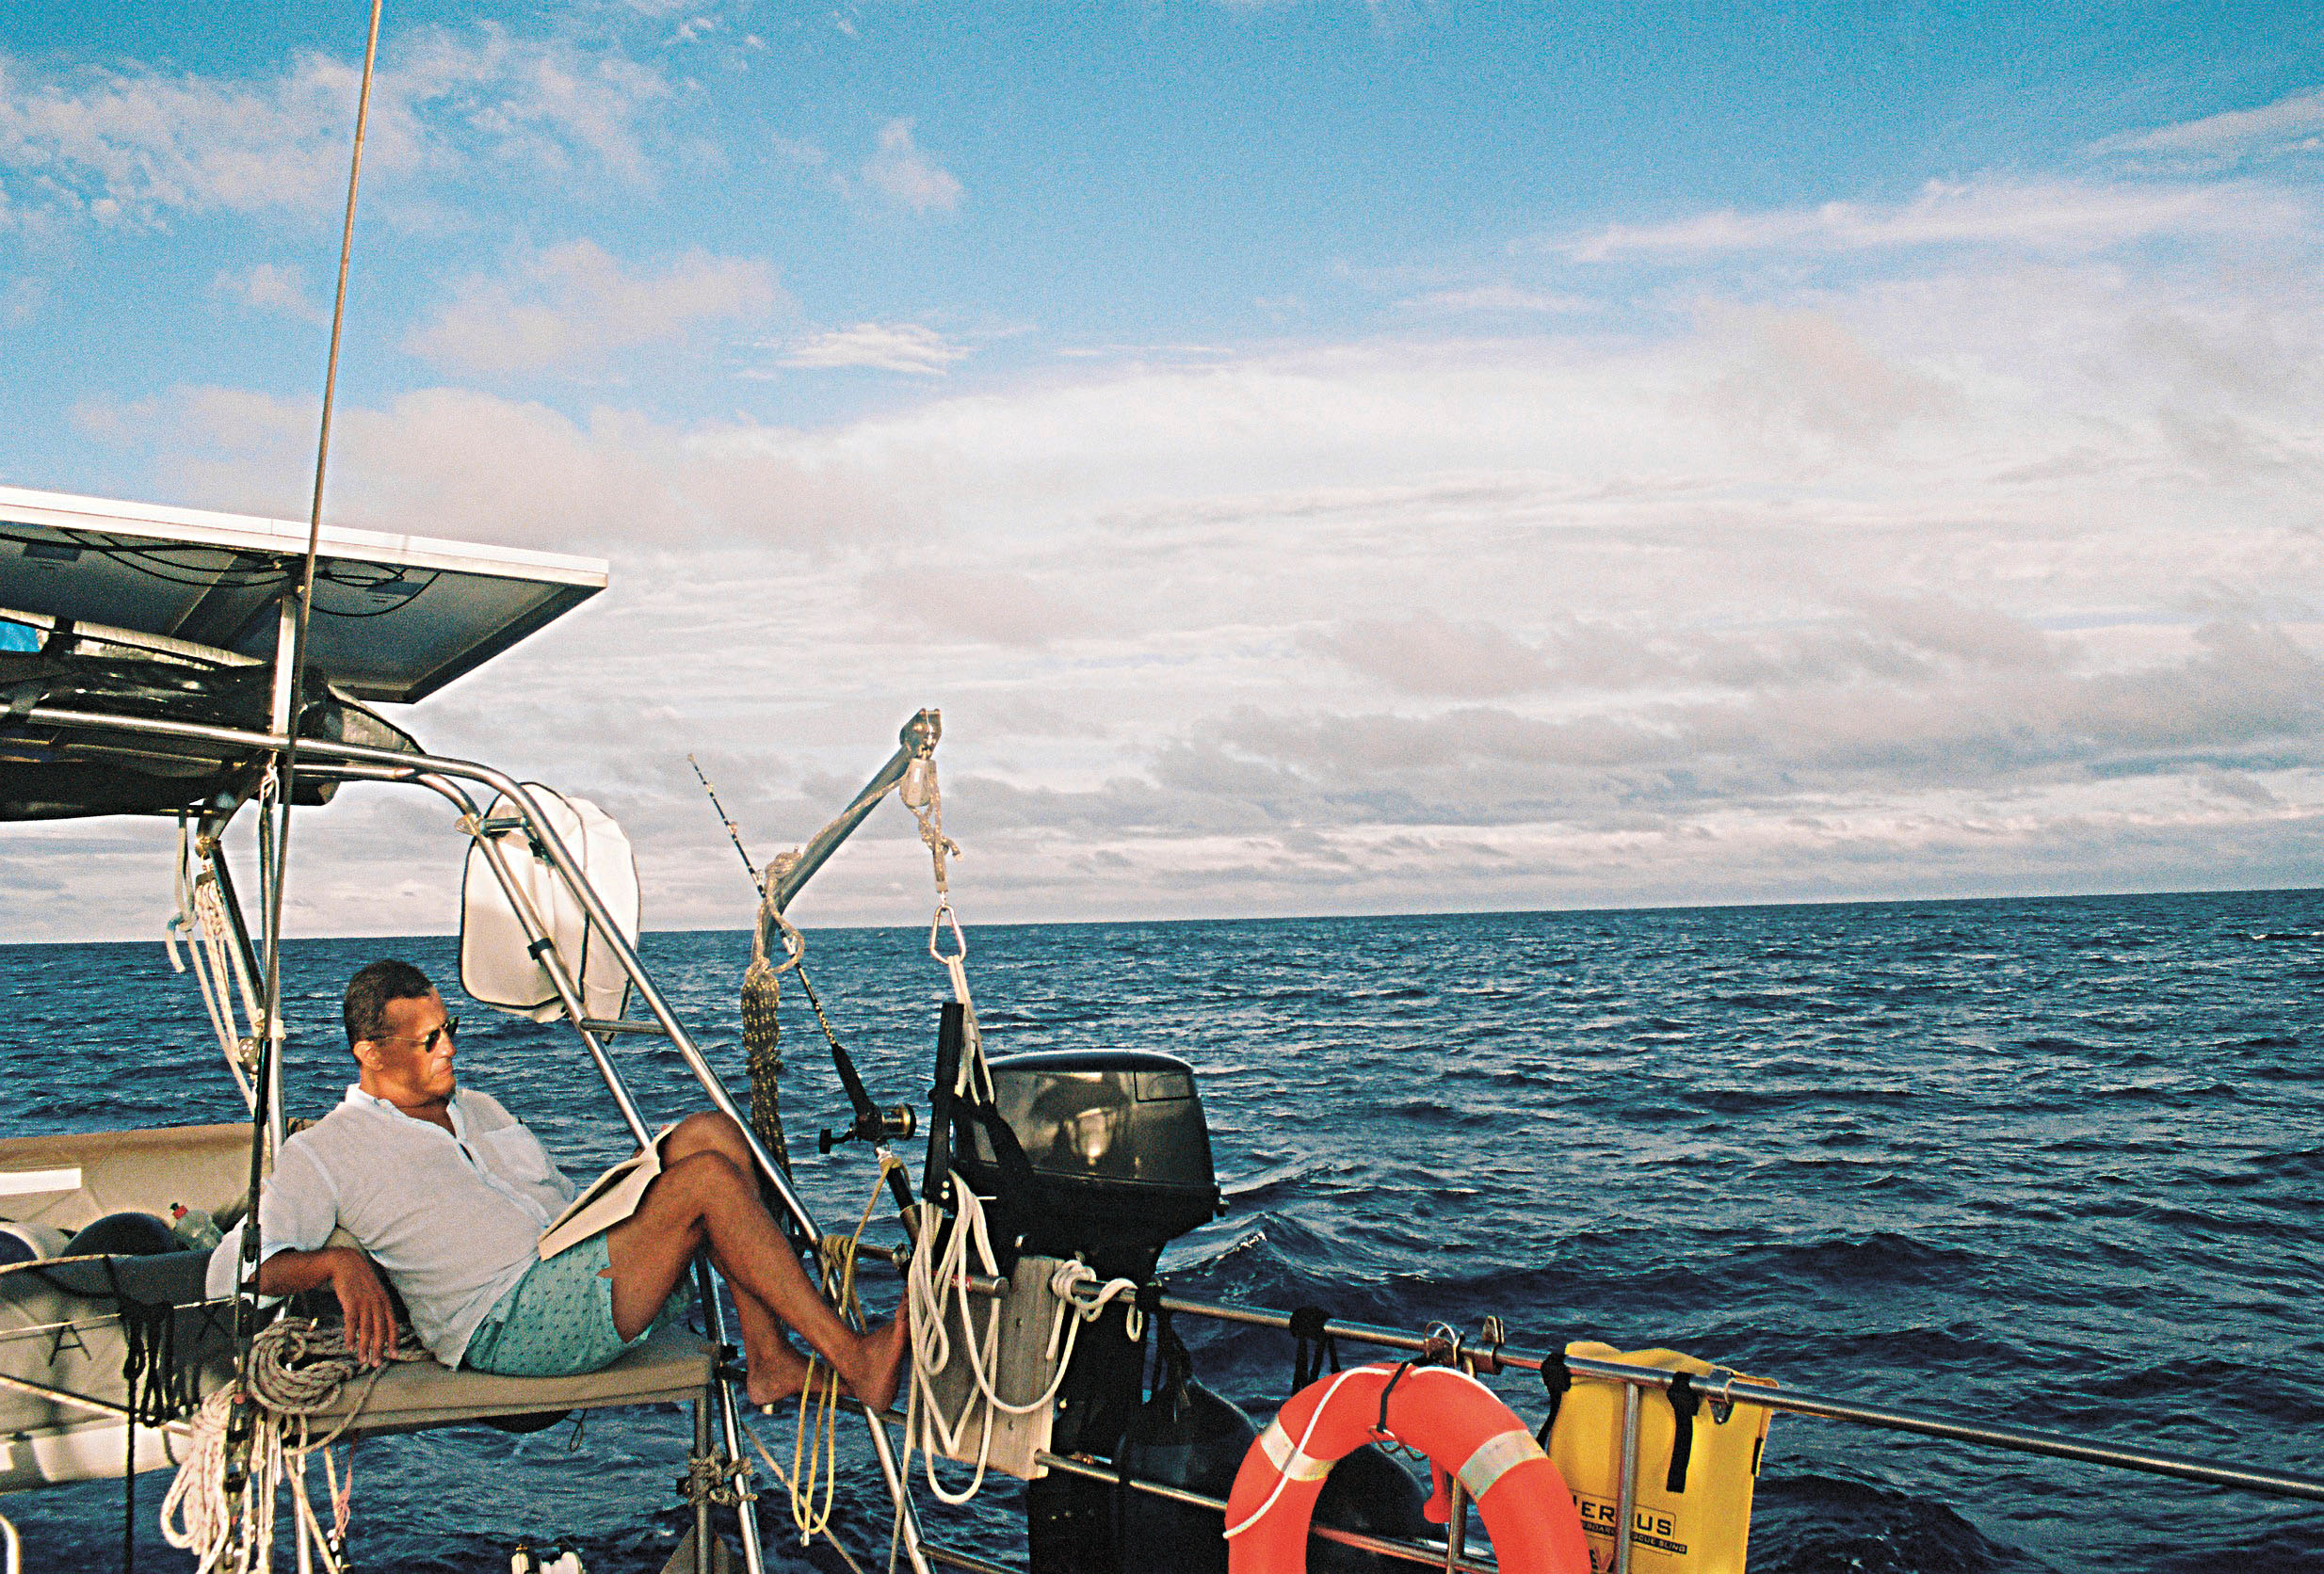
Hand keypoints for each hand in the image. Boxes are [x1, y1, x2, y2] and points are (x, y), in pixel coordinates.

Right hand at [326, 1248, 396, 1366]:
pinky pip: (352, 1322)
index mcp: (385, 1302)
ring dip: (364, 1346)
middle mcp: (377, 1302)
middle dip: (379, 1348)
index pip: (392, 1325)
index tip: (394, 1356)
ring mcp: (364, 1302)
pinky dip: (350, 1336)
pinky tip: (349, 1347)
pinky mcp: (351, 1301)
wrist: (345, 1263)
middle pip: (380, 1330)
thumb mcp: (373, 1292)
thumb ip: (378, 1307)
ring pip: (366, 1329)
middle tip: (376, 1364)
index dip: (393, 1341)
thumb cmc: (360, 1281)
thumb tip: (379, 1326)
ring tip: (362, 1360)